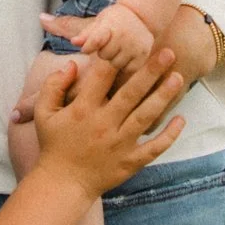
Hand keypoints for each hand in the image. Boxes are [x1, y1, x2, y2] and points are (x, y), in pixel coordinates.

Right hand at [29, 46, 184, 198]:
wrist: (62, 183)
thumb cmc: (53, 145)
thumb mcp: (43, 113)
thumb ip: (53, 85)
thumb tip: (71, 64)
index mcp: (83, 110)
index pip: (102, 78)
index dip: (116, 57)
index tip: (131, 41)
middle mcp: (103, 124)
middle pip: (130, 93)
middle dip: (150, 72)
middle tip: (168, 52)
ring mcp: (119, 144)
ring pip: (145, 117)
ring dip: (163, 96)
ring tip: (178, 77)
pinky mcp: (130, 162)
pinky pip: (153, 148)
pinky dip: (169, 136)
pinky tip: (181, 120)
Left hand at [70, 2, 156, 69]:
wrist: (140, 16)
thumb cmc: (115, 20)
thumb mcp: (99, 22)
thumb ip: (86, 34)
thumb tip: (74, 42)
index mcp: (112, 23)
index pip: (96, 40)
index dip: (88, 47)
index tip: (86, 49)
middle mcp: (126, 34)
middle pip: (104, 55)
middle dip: (103, 51)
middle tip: (109, 43)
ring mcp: (137, 45)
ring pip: (116, 64)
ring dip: (114, 59)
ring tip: (118, 48)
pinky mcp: (144, 55)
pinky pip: (128, 69)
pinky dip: (125, 65)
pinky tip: (127, 55)